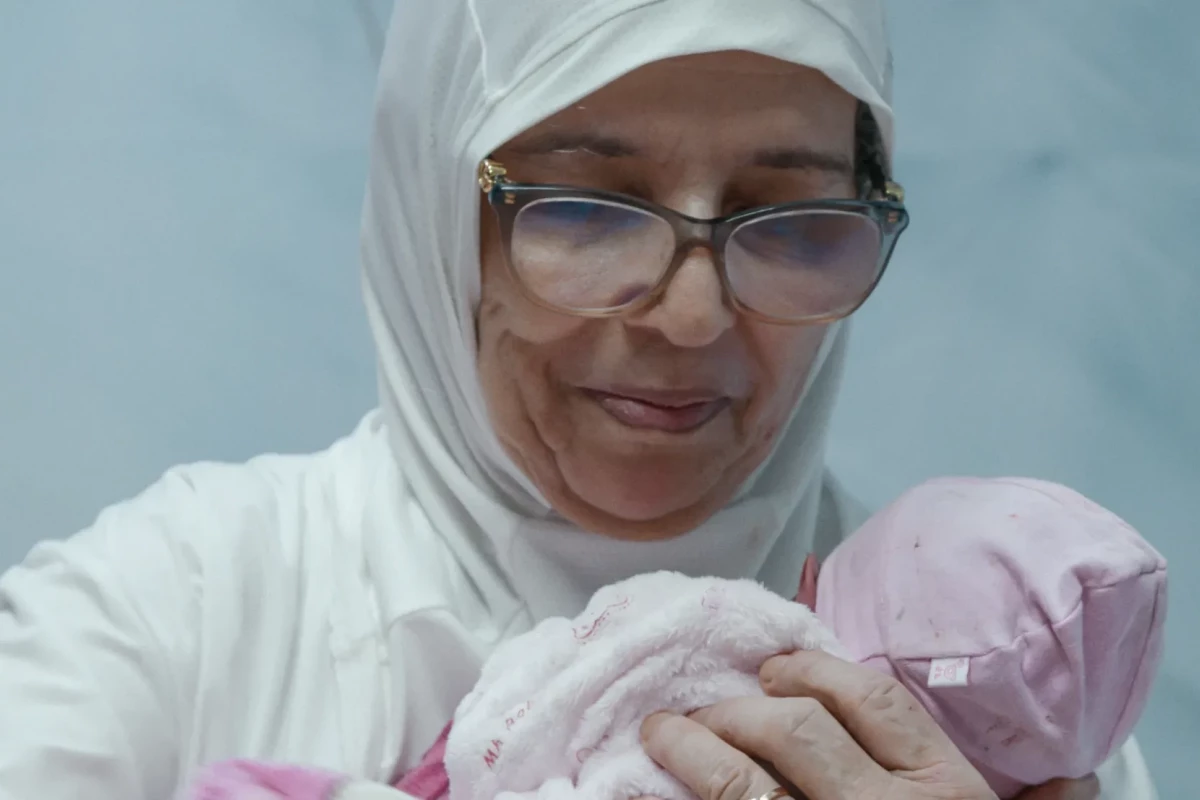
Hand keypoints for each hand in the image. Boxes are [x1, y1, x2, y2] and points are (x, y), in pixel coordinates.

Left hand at [640, 649, 1099, 799]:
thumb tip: (1074, 782)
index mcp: (944, 793)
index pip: (871, 701)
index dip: (814, 672)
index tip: (778, 669)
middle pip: (793, 729)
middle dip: (742, 708)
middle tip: (710, 706)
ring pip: (741, 782)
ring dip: (692, 747)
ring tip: (663, 732)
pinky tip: (657, 792)